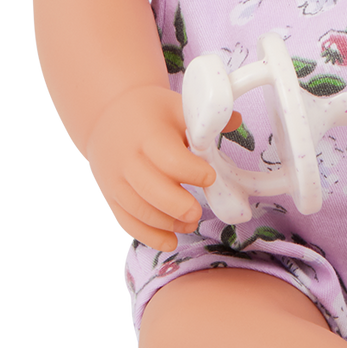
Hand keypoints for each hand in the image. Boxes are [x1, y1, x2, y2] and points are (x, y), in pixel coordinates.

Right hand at [85, 85, 240, 252]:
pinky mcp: (110, 196)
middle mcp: (126, 159)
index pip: (169, 158)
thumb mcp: (176, 107)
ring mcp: (114, 180)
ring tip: (190, 223)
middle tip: (197, 212)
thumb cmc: (150, 113)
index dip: (192, 172)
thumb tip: (238, 121)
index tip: (210, 177)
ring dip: (167, 223)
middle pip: (151, 190)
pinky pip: (126, 222)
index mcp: (147, 134)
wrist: (108, 115)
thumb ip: (205, 119)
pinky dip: (149, 236)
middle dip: (178, 206)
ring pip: (139, 210)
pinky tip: (171, 240)